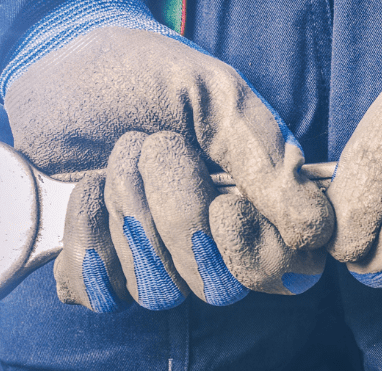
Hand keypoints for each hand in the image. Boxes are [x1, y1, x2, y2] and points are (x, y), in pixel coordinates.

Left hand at [5, 26, 330, 310]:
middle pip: (217, 289)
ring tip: (118, 158)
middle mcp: (213, 243)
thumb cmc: (150, 76)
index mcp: (259, 205)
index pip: (288, 273)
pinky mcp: (99, 267)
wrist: (64, 63)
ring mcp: (155, 260)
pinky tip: (85, 191)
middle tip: (156, 147)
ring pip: (158, 293)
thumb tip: (317, 233)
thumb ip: (267, 161)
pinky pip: (99, 295)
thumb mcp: (217, 98)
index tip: (226, 204)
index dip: (258, 255)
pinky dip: (87, 240)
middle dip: (178, 216)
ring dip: (130, 215)